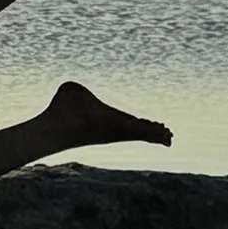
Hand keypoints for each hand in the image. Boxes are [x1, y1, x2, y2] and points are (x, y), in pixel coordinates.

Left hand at [43, 78, 171, 150]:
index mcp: (105, 117)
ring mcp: (118, 131)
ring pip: (141, 133)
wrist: (58, 123)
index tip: (147, 124)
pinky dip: (154, 136)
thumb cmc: (60, 109)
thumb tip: (70, 89)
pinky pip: (142, 134)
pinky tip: (166, 139)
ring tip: (169, 137)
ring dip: (156, 135)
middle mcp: (113, 127)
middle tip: (166, 134)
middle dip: (150, 132)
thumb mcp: (69, 91)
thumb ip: (72, 89)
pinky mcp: (121, 131)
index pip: (124, 120)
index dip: (136, 123)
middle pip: (136, 129)